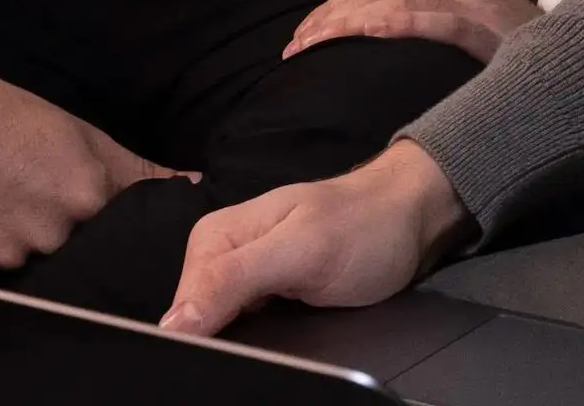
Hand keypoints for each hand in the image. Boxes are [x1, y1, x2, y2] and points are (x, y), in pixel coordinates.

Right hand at [0, 50, 182, 277]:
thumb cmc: (19, 120)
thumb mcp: (87, 139)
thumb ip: (142, 173)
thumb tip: (196, 187)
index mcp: (86, 199)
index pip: (116, 244)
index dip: (111, 241)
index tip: (101, 235)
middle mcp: (48, 234)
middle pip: (75, 263)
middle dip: (69, 248)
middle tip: (45, 217)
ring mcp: (4, 255)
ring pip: (32, 274)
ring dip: (28, 255)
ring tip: (13, 217)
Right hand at [161, 142, 469, 334]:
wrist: (409, 219)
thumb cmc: (363, 227)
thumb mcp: (300, 251)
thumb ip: (234, 279)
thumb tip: (174, 322)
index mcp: (214, 238)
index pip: (181, 309)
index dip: (194, 341)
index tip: (218, 364)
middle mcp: (221, 256)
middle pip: (195, 322)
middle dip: (216, 344)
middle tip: (264, 345)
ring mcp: (243, 278)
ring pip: (218, 330)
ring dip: (235, 345)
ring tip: (271, 343)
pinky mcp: (265, 297)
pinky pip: (243, 330)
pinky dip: (253, 342)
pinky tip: (271, 346)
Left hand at [283, 0, 540, 61]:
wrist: (574, 55)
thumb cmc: (515, 41)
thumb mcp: (471, 9)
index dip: (333, 4)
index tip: (304, 35)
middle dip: (327, 15)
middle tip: (295, 48)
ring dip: (344, 22)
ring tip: (312, 47)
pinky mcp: (481, 24)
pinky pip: (427, 19)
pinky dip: (392, 22)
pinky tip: (364, 33)